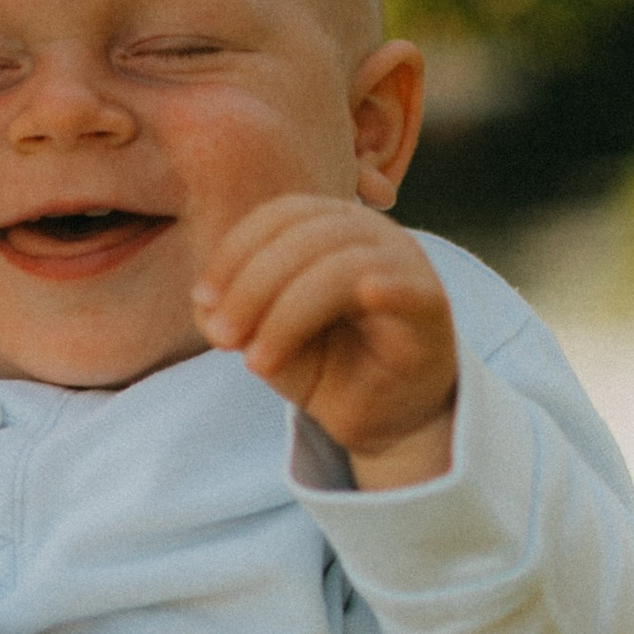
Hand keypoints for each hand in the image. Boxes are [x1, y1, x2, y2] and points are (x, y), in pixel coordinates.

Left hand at [195, 193, 457, 483]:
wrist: (384, 418)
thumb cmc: (327, 366)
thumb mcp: (265, 337)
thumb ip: (232, 312)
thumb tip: (206, 304)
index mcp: (332, 226)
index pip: (280, 215)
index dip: (235, 252)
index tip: (203, 300)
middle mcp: (372, 234)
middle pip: (305, 235)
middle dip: (252, 286)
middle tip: (222, 338)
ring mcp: (406, 265)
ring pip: (340, 267)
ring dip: (287, 314)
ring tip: (257, 363)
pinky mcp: (431, 308)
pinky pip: (408, 289)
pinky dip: (387, 288)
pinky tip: (367, 296)